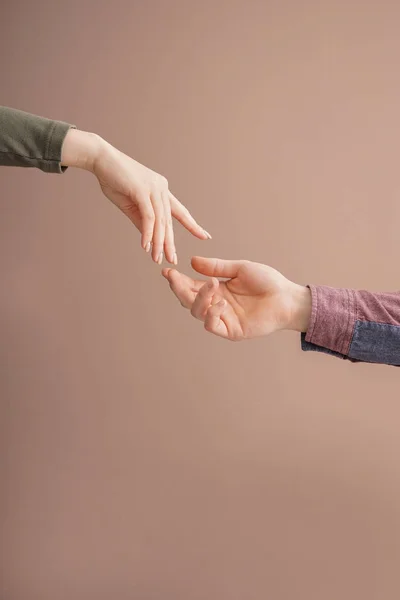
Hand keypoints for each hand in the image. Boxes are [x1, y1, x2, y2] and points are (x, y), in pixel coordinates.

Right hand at [61, 129, 210, 263]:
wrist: (100, 159)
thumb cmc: (114, 180)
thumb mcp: (130, 205)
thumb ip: (141, 221)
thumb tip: (150, 239)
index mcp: (161, 190)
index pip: (180, 211)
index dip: (192, 225)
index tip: (204, 236)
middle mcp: (161, 188)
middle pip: (170, 221)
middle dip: (171, 242)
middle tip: (173, 260)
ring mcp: (154, 188)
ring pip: (161, 221)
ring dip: (159, 242)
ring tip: (157, 258)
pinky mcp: (142, 190)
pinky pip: (149, 216)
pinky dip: (148, 232)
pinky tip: (146, 245)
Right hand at [162, 257, 311, 340]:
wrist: (287, 298)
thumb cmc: (267, 282)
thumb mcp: (240, 269)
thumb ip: (216, 267)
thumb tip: (192, 262)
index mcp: (216, 289)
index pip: (190, 286)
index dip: (177, 280)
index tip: (167, 271)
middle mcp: (216, 304)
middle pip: (188, 300)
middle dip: (179, 289)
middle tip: (175, 277)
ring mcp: (223, 318)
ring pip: (197, 313)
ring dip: (199, 299)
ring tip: (211, 287)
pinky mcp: (231, 331)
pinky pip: (212, 326)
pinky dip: (211, 315)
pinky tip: (218, 304)